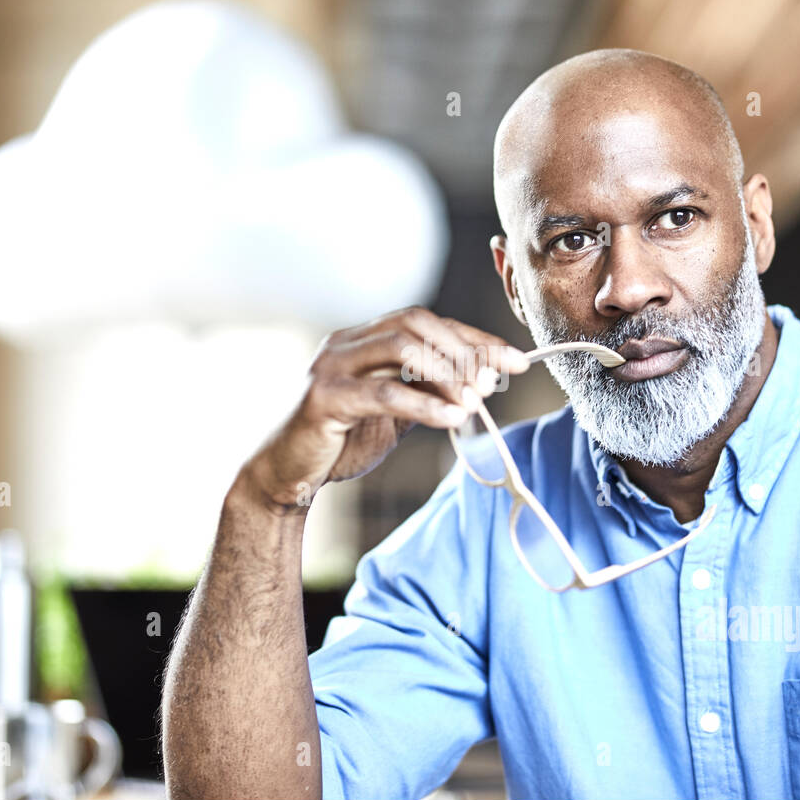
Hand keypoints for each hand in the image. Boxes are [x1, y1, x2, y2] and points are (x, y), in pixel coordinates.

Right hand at [240, 306, 529, 510]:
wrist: (284, 476)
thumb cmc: (339, 442)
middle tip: (493, 384)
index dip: (475, 340)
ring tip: (474, 403)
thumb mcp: (393, 413)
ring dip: (447, 373)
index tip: (515, 362)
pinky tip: (452, 418)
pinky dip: (424, 404)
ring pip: (400, 348)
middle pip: (416, 324)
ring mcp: (331, 365)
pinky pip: (383, 392)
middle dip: (463, 350)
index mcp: (362, 339)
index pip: (428, 323)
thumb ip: (425, 391)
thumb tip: (479, 382)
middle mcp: (345, 342)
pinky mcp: (324, 398)